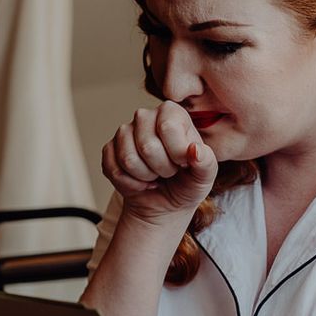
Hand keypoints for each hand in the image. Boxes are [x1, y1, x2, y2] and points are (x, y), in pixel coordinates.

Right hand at [102, 101, 217, 224]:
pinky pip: (114, 170)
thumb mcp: (205, 176)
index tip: (184, 163)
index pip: (168, 127)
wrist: (167, 203)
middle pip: (147, 146)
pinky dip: (131, 185)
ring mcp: (124, 132)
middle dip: (162, 169)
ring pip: (128, 159)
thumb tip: (195, 151)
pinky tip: (141, 182)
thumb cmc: (188, 183)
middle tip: (170, 171)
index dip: (177, 154)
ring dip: (146, 177)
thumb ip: (206, 163)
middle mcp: (145, 116)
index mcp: (172, 112)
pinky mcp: (109, 150)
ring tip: (156, 175)